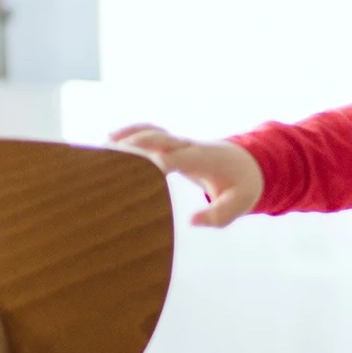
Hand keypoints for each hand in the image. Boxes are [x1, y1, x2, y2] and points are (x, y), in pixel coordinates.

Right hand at [110, 124, 263, 225]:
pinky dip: (131, 132)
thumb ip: (218, 215)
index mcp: (204, 160)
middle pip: (159, 138)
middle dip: (133, 145)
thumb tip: (191, 221)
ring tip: (99, 150)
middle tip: (106, 157)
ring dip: (127, 136)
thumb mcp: (239, 204)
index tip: (135, 171)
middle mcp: (190, 146)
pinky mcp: (175, 142)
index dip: (156, 161)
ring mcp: (181, 141)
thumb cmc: (242, 186)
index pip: (177, 156)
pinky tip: (109, 142)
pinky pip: (151, 131)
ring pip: (152, 131)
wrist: (251, 163)